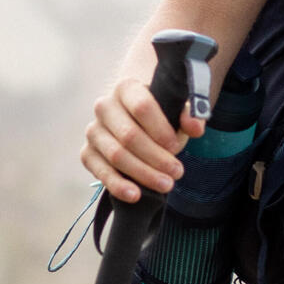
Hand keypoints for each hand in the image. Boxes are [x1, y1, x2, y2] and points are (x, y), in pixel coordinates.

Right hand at [80, 56, 205, 203]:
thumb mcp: (178, 109)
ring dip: (143, 173)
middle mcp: (104, 106)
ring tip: (166, 185)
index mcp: (126, 88)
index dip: (160, 130)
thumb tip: (196, 128)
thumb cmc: (159, 115)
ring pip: (116, 155)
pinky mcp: (87, 153)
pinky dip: (118, 185)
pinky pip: (100, 171)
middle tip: (177, 172)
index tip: (175, 146)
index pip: (142, 107)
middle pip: (129, 135)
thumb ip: (190, 115)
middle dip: (156, 157)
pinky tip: (135, 195)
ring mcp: (93, 131)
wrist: (133, 119)